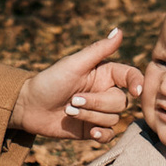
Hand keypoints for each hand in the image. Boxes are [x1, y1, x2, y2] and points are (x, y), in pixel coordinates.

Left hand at [12, 27, 141, 145]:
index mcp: (104, 73)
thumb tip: (119, 30)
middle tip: (73, 100)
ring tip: (69, 110)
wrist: (29, 107)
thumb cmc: (50, 81)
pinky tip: (91, 133)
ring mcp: (99, 112)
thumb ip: (98, 49)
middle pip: (120, 102)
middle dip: (96, 103)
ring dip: (90, 116)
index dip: (137, 83)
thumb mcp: (74, 64)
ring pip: (113, 119)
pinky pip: (109, 135)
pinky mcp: (92, 129)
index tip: (135, 91)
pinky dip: (102, 135)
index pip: (130, 76)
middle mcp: (105, 92)